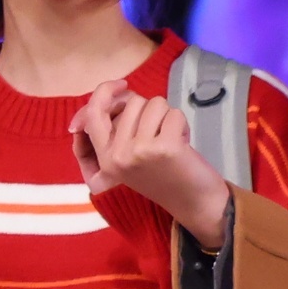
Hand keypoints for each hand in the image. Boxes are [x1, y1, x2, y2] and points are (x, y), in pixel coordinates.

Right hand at [70, 79, 234, 245]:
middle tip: (159, 135)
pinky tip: (183, 144)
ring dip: (167, 117)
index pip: (93, 113)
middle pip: (132, 102)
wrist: (194, 203)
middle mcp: (117, 156)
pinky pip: (174, 114)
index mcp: (105, 158)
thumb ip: (116, 126)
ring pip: (155, 104)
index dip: (105, 91)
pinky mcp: (165, 148)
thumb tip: (115, 90)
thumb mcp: (130, 155)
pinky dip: (183, 125)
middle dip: (150, 110)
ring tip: (170, 141)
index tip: (123, 85)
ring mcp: (140, 152)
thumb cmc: (164, 174)